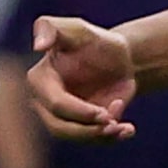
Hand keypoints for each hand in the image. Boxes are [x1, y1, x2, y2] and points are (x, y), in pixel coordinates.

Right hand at [28, 15, 137, 141]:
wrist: (120, 58)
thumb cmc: (95, 40)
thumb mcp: (76, 28)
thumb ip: (52, 28)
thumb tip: (38, 45)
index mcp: (40, 80)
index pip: (55, 104)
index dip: (79, 112)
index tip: (105, 113)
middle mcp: (46, 101)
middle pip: (61, 127)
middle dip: (89, 130)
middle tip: (114, 123)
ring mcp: (63, 115)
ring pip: (76, 137)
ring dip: (101, 136)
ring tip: (124, 128)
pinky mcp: (83, 124)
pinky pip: (93, 138)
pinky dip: (112, 138)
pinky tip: (129, 129)